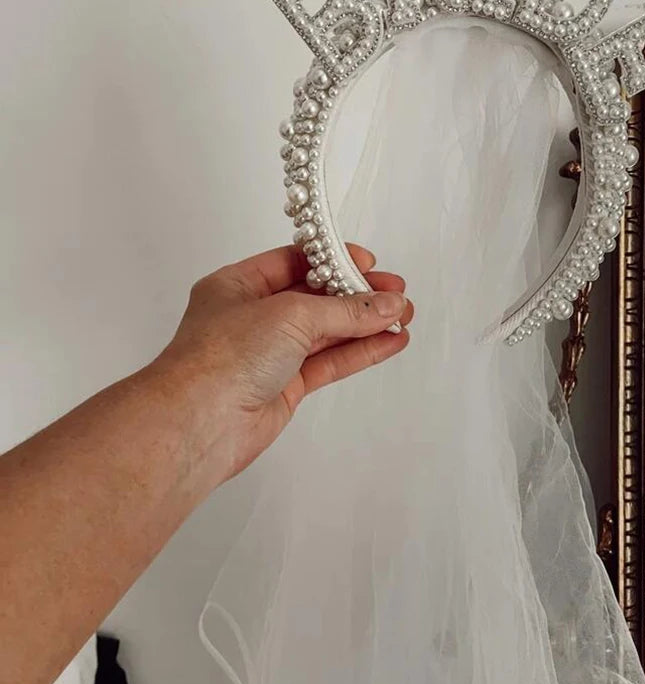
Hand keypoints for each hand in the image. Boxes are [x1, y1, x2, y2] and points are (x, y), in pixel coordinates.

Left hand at [153, 243, 412, 483]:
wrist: (200, 422)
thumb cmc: (229, 353)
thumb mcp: (290, 315)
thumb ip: (344, 310)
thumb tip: (390, 304)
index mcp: (239, 285)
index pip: (294, 263)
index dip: (333, 260)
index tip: (369, 263)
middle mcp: (253, 316)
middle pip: (315, 298)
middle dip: (358, 295)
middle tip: (398, 293)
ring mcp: (269, 353)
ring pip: (326, 332)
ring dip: (366, 324)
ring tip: (405, 316)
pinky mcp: (285, 385)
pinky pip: (328, 362)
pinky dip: (360, 351)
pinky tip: (391, 342)